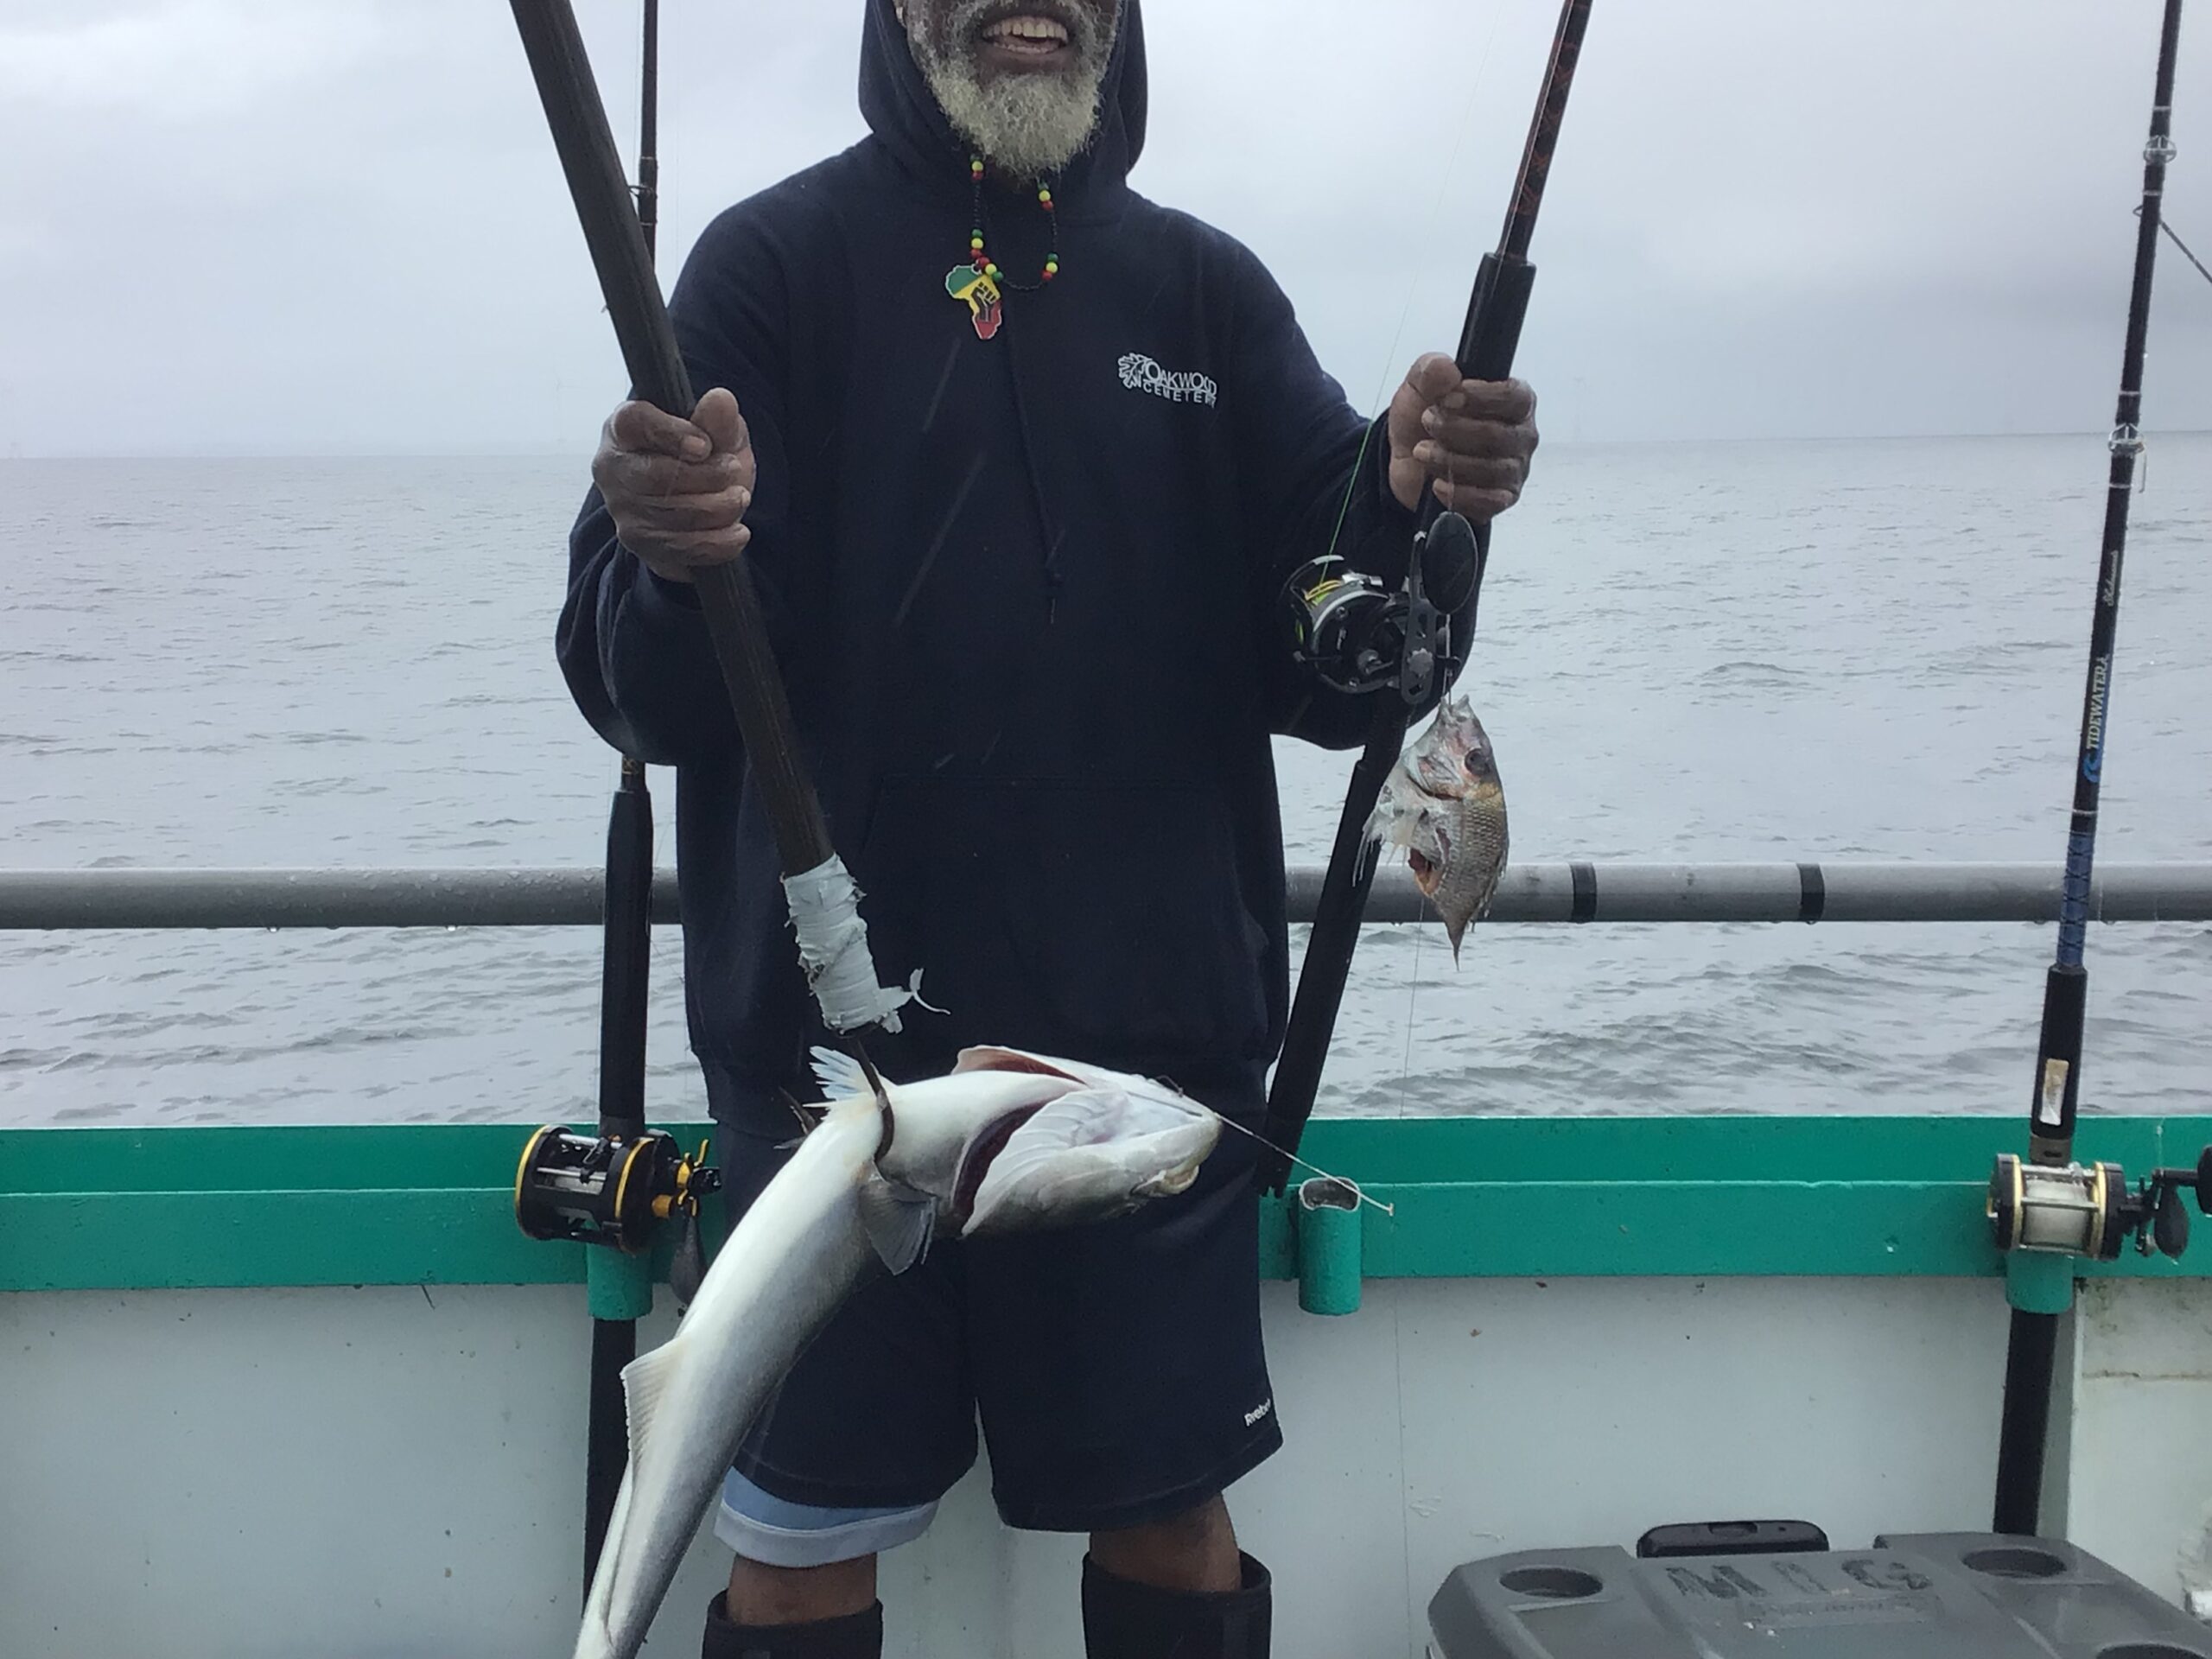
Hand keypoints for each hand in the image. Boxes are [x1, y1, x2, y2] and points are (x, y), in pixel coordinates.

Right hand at [591, 386, 755, 584]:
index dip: (671, 433)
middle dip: (706, 477)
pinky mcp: (642, 545)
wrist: (699, 499)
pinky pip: (681, 549)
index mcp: (624, 428)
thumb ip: (717, 419)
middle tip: (735, 470)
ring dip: (717, 509)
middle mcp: (613, 469)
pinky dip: (717, 543)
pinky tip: (738, 532)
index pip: (635, 422)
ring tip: (740, 497)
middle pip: (655, 477)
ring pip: (671, 516)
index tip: (706, 445)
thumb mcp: (716, 431)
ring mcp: (624, 511)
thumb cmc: (701, 455)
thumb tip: (721, 400)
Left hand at [1386, 354, 1538, 520]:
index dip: (1482, 398)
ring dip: (1451, 460)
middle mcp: (1520, 434)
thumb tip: (1446, 369)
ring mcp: (1514, 469)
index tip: (1448, 399)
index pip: (1515, 397)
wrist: (1407, 462)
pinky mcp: (1501, 498)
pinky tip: (1438, 484)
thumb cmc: (1425, 421)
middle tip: (1428, 422)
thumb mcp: (1418, 388)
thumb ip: (1430, 371)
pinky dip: (1461, 494)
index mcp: (1513, 401)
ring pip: (1493, 470)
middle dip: (1455, 430)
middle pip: (1500, 436)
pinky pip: (1490, 501)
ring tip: (1423, 451)